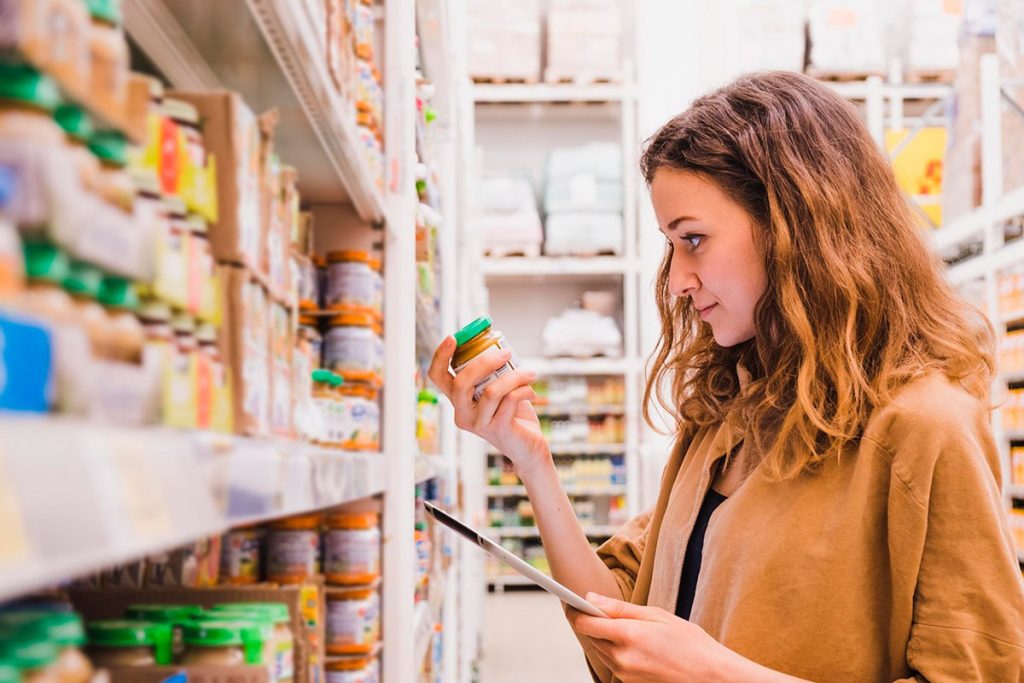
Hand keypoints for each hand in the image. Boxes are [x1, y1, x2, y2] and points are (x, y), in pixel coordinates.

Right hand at [428, 336, 549, 472]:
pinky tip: (531, 390)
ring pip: (490, 391)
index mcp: (458, 400)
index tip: (453, 338)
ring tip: (529, 374)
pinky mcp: (498, 429)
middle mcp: (462, 413)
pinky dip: (523, 390)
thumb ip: (493, 373)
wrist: (528, 446)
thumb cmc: (513, 414)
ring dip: (514, 376)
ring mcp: (478, 423)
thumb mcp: (498, 390)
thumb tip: (499, 346)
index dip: (440, 356)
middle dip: (484, 362)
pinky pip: (509, 400)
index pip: (438, 377)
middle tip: (506, 353)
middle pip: (461, 383)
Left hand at [566, 593, 756, 682]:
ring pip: (600, 650)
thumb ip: (620, 609)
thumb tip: (591, 599)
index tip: (574, 602)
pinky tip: (632, 642)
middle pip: (590, 637)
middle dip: (591, 622)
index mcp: (628, 636)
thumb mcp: (656, 615)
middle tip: (601, 609)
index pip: (585, 624)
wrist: (710, 675)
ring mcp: (625, 673)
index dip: (577, 611)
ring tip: (622, 625)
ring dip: (603, 637)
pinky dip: (615, 650)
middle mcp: (622, 658)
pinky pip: (612, 663)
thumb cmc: (689, 642)